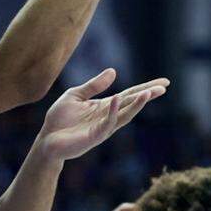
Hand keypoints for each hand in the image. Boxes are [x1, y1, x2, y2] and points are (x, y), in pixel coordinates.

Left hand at [37, 68, 167, 161]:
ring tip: (148, 93)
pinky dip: (113, 111)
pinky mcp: (94, 136)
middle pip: (131, 104)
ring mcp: (103, 127)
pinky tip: (116, 99)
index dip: (146, 88)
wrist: (47, 139)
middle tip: (163, 88)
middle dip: (147, 95)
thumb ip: (94, 85)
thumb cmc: (60, 119)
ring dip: (136, 105)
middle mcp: (108, 116)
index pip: (129, 95)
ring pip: (124, 115)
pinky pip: (107, 123)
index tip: (164, 83)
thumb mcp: (76, 95)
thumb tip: (114, 71)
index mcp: (105, 106)